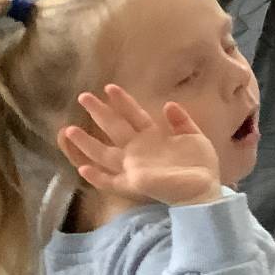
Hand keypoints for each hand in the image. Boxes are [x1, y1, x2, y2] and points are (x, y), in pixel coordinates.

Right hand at [57, 84, 220, 206]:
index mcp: (153, 137)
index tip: (109, 87)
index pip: (133, 115)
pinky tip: (83, 168)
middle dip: (99, 112)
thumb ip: (181, 120)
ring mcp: (134, 167)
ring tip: (69, 130)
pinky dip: (97, 177)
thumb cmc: (200, 163)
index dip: (123, 101)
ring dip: (87, 142)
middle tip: (83, 96)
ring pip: (104, 153)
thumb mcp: (193, 136)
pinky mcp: (135, 183)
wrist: (205, 187)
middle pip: (114, 128)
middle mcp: (139, 150)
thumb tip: (168, 104)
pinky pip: (111, 182)